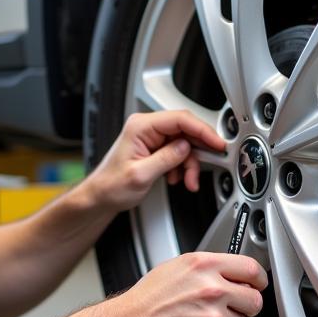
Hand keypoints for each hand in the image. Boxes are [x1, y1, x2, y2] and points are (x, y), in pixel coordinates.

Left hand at [87, 111, 226, 212]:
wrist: (101, 197)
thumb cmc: (111, 185)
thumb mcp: (141, 174)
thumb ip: (166, 158)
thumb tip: (186, 147)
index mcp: (141, 126)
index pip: (180, 119)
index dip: (203, 130)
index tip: (217, 143)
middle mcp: (147, 128)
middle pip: (185, 131)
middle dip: (196, 153)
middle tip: (204, 167)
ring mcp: (152, 137)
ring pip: (185, 144)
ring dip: (189, 164)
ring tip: (187, 181)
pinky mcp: (155, 148)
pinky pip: (178, 152)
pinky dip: (183, 167)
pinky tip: (177, 178)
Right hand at [116, 252, 267, 316]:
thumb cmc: (151, 296)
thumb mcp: (179, 266)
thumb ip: (210, 268)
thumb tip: (231, 273)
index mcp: (206, 266)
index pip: (251, 268)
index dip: (259, 279)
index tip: (257, 284)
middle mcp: (212, 289)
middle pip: (254, 301)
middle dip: (246, 306)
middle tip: (234, 307)